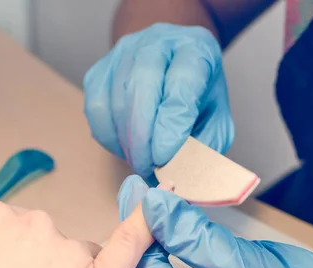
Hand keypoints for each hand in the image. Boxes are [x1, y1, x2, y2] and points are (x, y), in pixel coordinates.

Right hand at [83, 23, 233, 178]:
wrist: (171, 62)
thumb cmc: (197, 94)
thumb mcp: (216, 118)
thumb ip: (206, 146)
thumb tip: (184, 180)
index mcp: (195, 50)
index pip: (181, 84)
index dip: (171, 125)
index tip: (165, 158)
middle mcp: (157, 43)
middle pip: (141, 86)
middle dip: (142, 137)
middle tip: (148, 168)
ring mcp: (122, 54)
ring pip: (114, 101)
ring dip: (126, 142)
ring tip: (141, 161)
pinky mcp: (99, 71)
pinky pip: (96, 110)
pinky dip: (109, 137)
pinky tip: (126, 148)